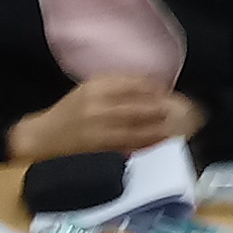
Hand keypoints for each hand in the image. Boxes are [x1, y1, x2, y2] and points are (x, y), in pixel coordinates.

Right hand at [9, 74, 204, 159]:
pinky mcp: (101, 148)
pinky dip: (150, 143)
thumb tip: (154, 87)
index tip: (171, 94)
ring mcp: (100, 129)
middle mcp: (98, 105)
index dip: (156, 90)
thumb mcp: (89, 90)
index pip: (134, 84)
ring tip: (182, 126)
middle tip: (188, 111)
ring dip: (164, 127)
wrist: (43, 138)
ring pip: (139, 127)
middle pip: (141, 105)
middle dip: (166, 109)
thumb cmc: (70, 113)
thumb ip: (118, 86)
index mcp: (96, 87)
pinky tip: (164, 141)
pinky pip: (131, 145)